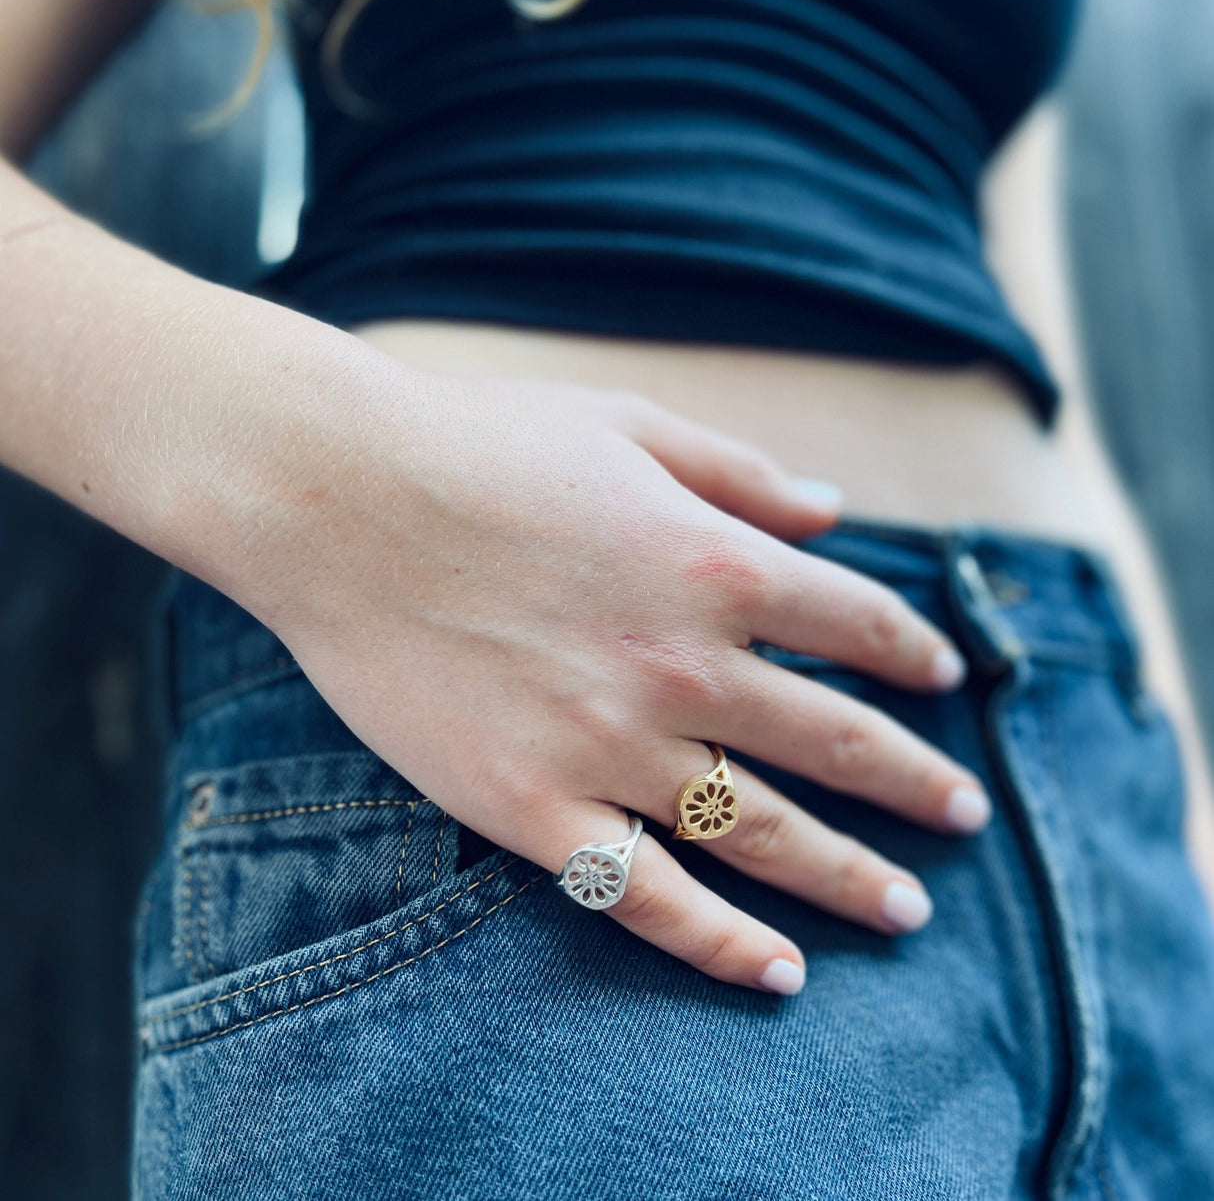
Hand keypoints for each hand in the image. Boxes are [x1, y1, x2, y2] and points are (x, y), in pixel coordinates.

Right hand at [225, 357, 988, 995]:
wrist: (335, 495)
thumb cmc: (480, 444)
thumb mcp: (628, 426)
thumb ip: (742, 473)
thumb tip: (836, 513)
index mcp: (715, 561)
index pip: (861, 623)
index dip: (917, 654)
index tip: (945, 681)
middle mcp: (683, 663)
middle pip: (841, 742)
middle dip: (919, 782)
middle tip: (968, 815)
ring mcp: (609, 744)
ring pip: (766, 833)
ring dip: (852, 876)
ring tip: (909, 910)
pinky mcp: (530, 805)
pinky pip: (649, 895)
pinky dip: (722, 943)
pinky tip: (781, 972)